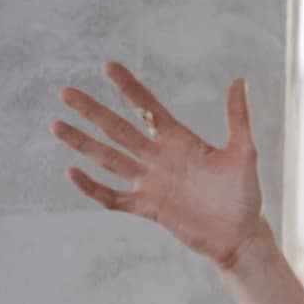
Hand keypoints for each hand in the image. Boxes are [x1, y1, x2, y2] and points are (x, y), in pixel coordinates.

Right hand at [51, 61, 264, 268]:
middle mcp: (160, 158)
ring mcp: (151, 183)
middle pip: (119, 130)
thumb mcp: (244, 153)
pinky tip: (72, 173)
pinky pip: (114, 198)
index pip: (148, 108)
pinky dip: (93, 188)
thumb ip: (237, 117)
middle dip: (92, 111)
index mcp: (180, 141)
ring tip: (57, 125)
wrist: (242, 236)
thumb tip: (239, 79)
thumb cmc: (246, 195)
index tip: (109, 66)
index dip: (130, 89)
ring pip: (110, 159)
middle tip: (66, 92)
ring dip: (83, 143)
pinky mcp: (149, 208)